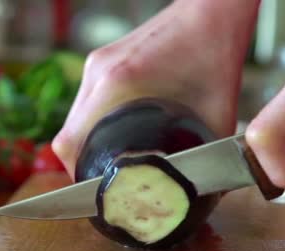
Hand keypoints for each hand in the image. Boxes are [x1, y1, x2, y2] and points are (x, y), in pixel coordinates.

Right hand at [52, 0, 259, 178]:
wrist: (212, 12)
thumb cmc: (217, 57)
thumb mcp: (218, 117)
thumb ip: (209, 160)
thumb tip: (206, 199)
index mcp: (118, 84)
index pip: (70, 143)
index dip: (76, 175)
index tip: (95, 193)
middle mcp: (98, 73)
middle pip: (66, 135)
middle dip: (81, 166)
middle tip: (106, 185)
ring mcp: (96, 64)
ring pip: (72, 118)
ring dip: (85, 144)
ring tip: (110, 163)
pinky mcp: (102, 59)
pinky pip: (85, 101)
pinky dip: (93, 123)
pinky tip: (115, 134)